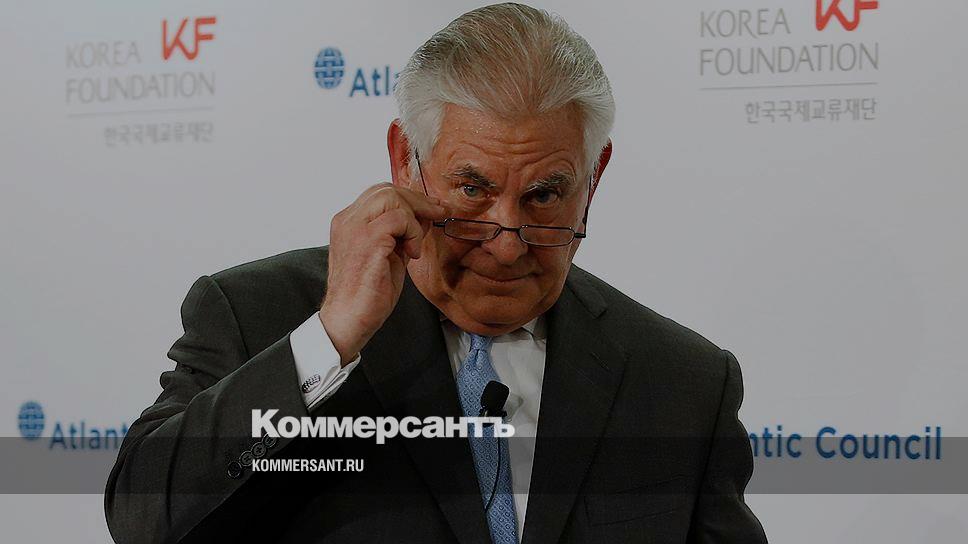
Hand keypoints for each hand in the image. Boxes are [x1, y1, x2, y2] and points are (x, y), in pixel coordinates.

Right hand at [319, 183, 447, 363]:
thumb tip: (424, 216)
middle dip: (418, 201)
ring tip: (414, 245)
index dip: (409, 197)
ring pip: (392, 198)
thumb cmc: (367, 294)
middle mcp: (348, 220)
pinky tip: (411, 254)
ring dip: (413, 219)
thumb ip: (402, 234)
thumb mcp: (389, 255)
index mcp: (349, 222)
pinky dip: (413, 233)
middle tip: (438, 215)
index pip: (379, 193)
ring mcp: (355, 228)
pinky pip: (399, 219)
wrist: (349, 319)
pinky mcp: (367, 241)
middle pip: (386, 189)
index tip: (433, 208)